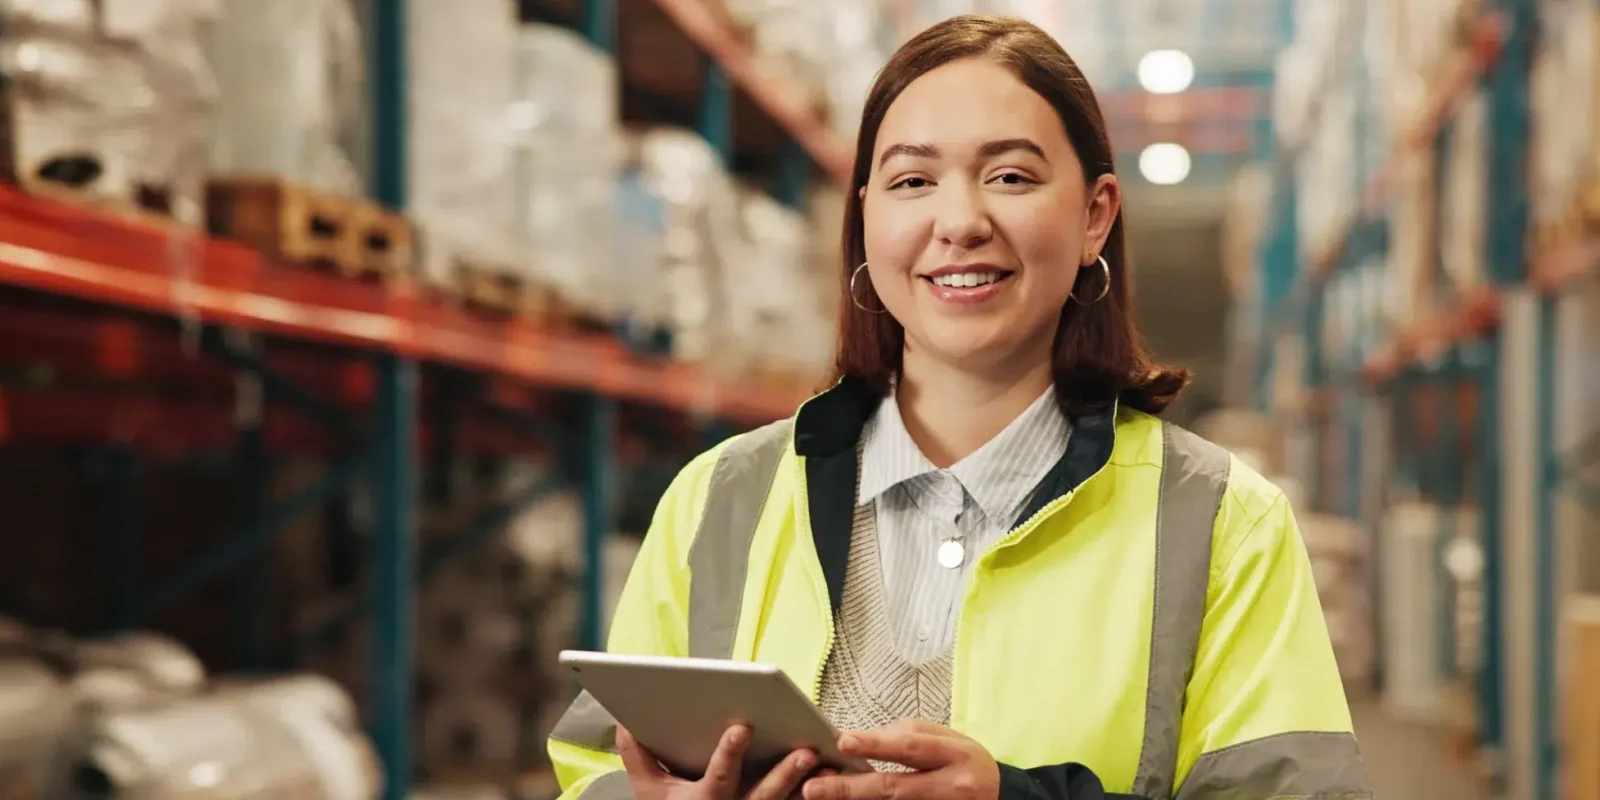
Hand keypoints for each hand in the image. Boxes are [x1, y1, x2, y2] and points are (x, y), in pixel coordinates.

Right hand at [617, 724, 824, 799]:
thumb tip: (624, 725)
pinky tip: (834, 774)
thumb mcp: (650, 792)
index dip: (730, 753)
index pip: (719, 776)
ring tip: (828, 766)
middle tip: (805, 751)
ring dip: (809, 786)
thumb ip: (639, 759)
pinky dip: (817, 796)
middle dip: (785, 774)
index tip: (742, 727)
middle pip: (763, 795)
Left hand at [801, 720, 999, 799]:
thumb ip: (908, 735)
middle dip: (849, 788)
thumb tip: (865, 740)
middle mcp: (949, 788)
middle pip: (893, 788)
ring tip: (823, 798)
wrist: (1000, 796)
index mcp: (954, 755)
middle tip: (813, 788)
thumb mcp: (948, 739)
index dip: (875, 745)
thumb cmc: (967, 762)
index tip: (843, 741)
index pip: (910, 748)